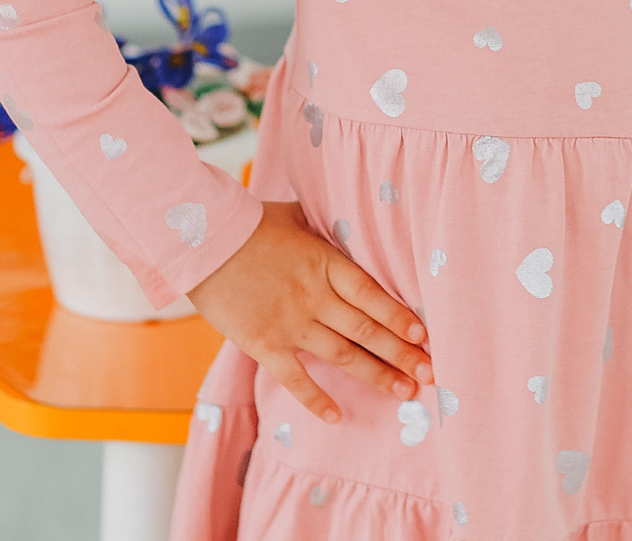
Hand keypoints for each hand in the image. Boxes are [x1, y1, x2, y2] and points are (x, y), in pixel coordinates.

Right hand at [187, 199, 431, 423]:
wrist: (200, 242)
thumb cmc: (248, 222)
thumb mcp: (297, 215)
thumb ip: (326, 228)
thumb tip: (350, 221)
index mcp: (325, 262)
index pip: (373, 295)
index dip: (401, 317)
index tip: (425, 336)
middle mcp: (313, 296)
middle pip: (367, 330)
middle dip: (402, 354)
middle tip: (431, 373)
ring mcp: (290, 323)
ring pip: (343, 355)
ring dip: (376, 375)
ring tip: (404, 392)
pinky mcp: (264, 344)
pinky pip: (295, 378)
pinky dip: (317, 399)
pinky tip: (337, 416)